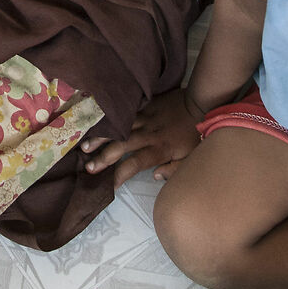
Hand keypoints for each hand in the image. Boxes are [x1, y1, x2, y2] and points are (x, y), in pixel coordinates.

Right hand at [80, 89, 201, 187]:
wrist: (203, 104)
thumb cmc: (197, 135)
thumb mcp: (191, 158)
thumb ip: (173, 169)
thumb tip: (155, 175)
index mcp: (159, 149)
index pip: (136, 164)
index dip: (121, 174)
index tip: (110, 184)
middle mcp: (148, 134)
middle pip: (122, 146)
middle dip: (104, 157)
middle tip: (88, 167)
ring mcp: (145, 118)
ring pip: (119, 128)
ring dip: (101, 137)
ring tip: (84, 146)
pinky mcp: (145, 106)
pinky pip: (126, 112)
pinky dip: (111, 118)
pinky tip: (97, 121)